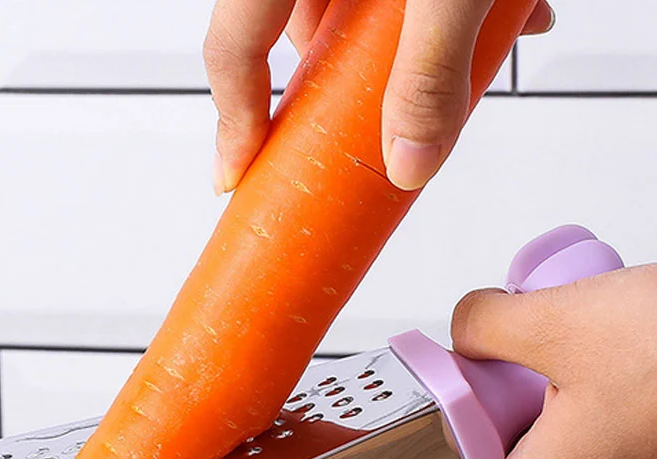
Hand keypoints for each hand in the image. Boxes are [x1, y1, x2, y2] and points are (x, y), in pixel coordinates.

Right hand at [203, 0, 552, 194]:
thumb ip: (429, 71)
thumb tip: (411, 162)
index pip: (232, 46)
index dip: (233, 120)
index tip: (237, 172)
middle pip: (297, 23)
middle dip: (345, 76)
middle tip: (375, 115)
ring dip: (406, 36)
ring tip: (471, 49)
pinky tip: (497, 3)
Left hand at [451, 266, 656, 458]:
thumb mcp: (557, 319)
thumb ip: (486, 327)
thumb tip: (467, 328)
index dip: (472, 432)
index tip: (476, 387)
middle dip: (520, 407)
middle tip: (527, 357)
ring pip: (578, 450)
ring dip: (566, 401)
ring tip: (578, 350)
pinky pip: (621, 442)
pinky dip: (608, 405)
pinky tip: (619, 359)